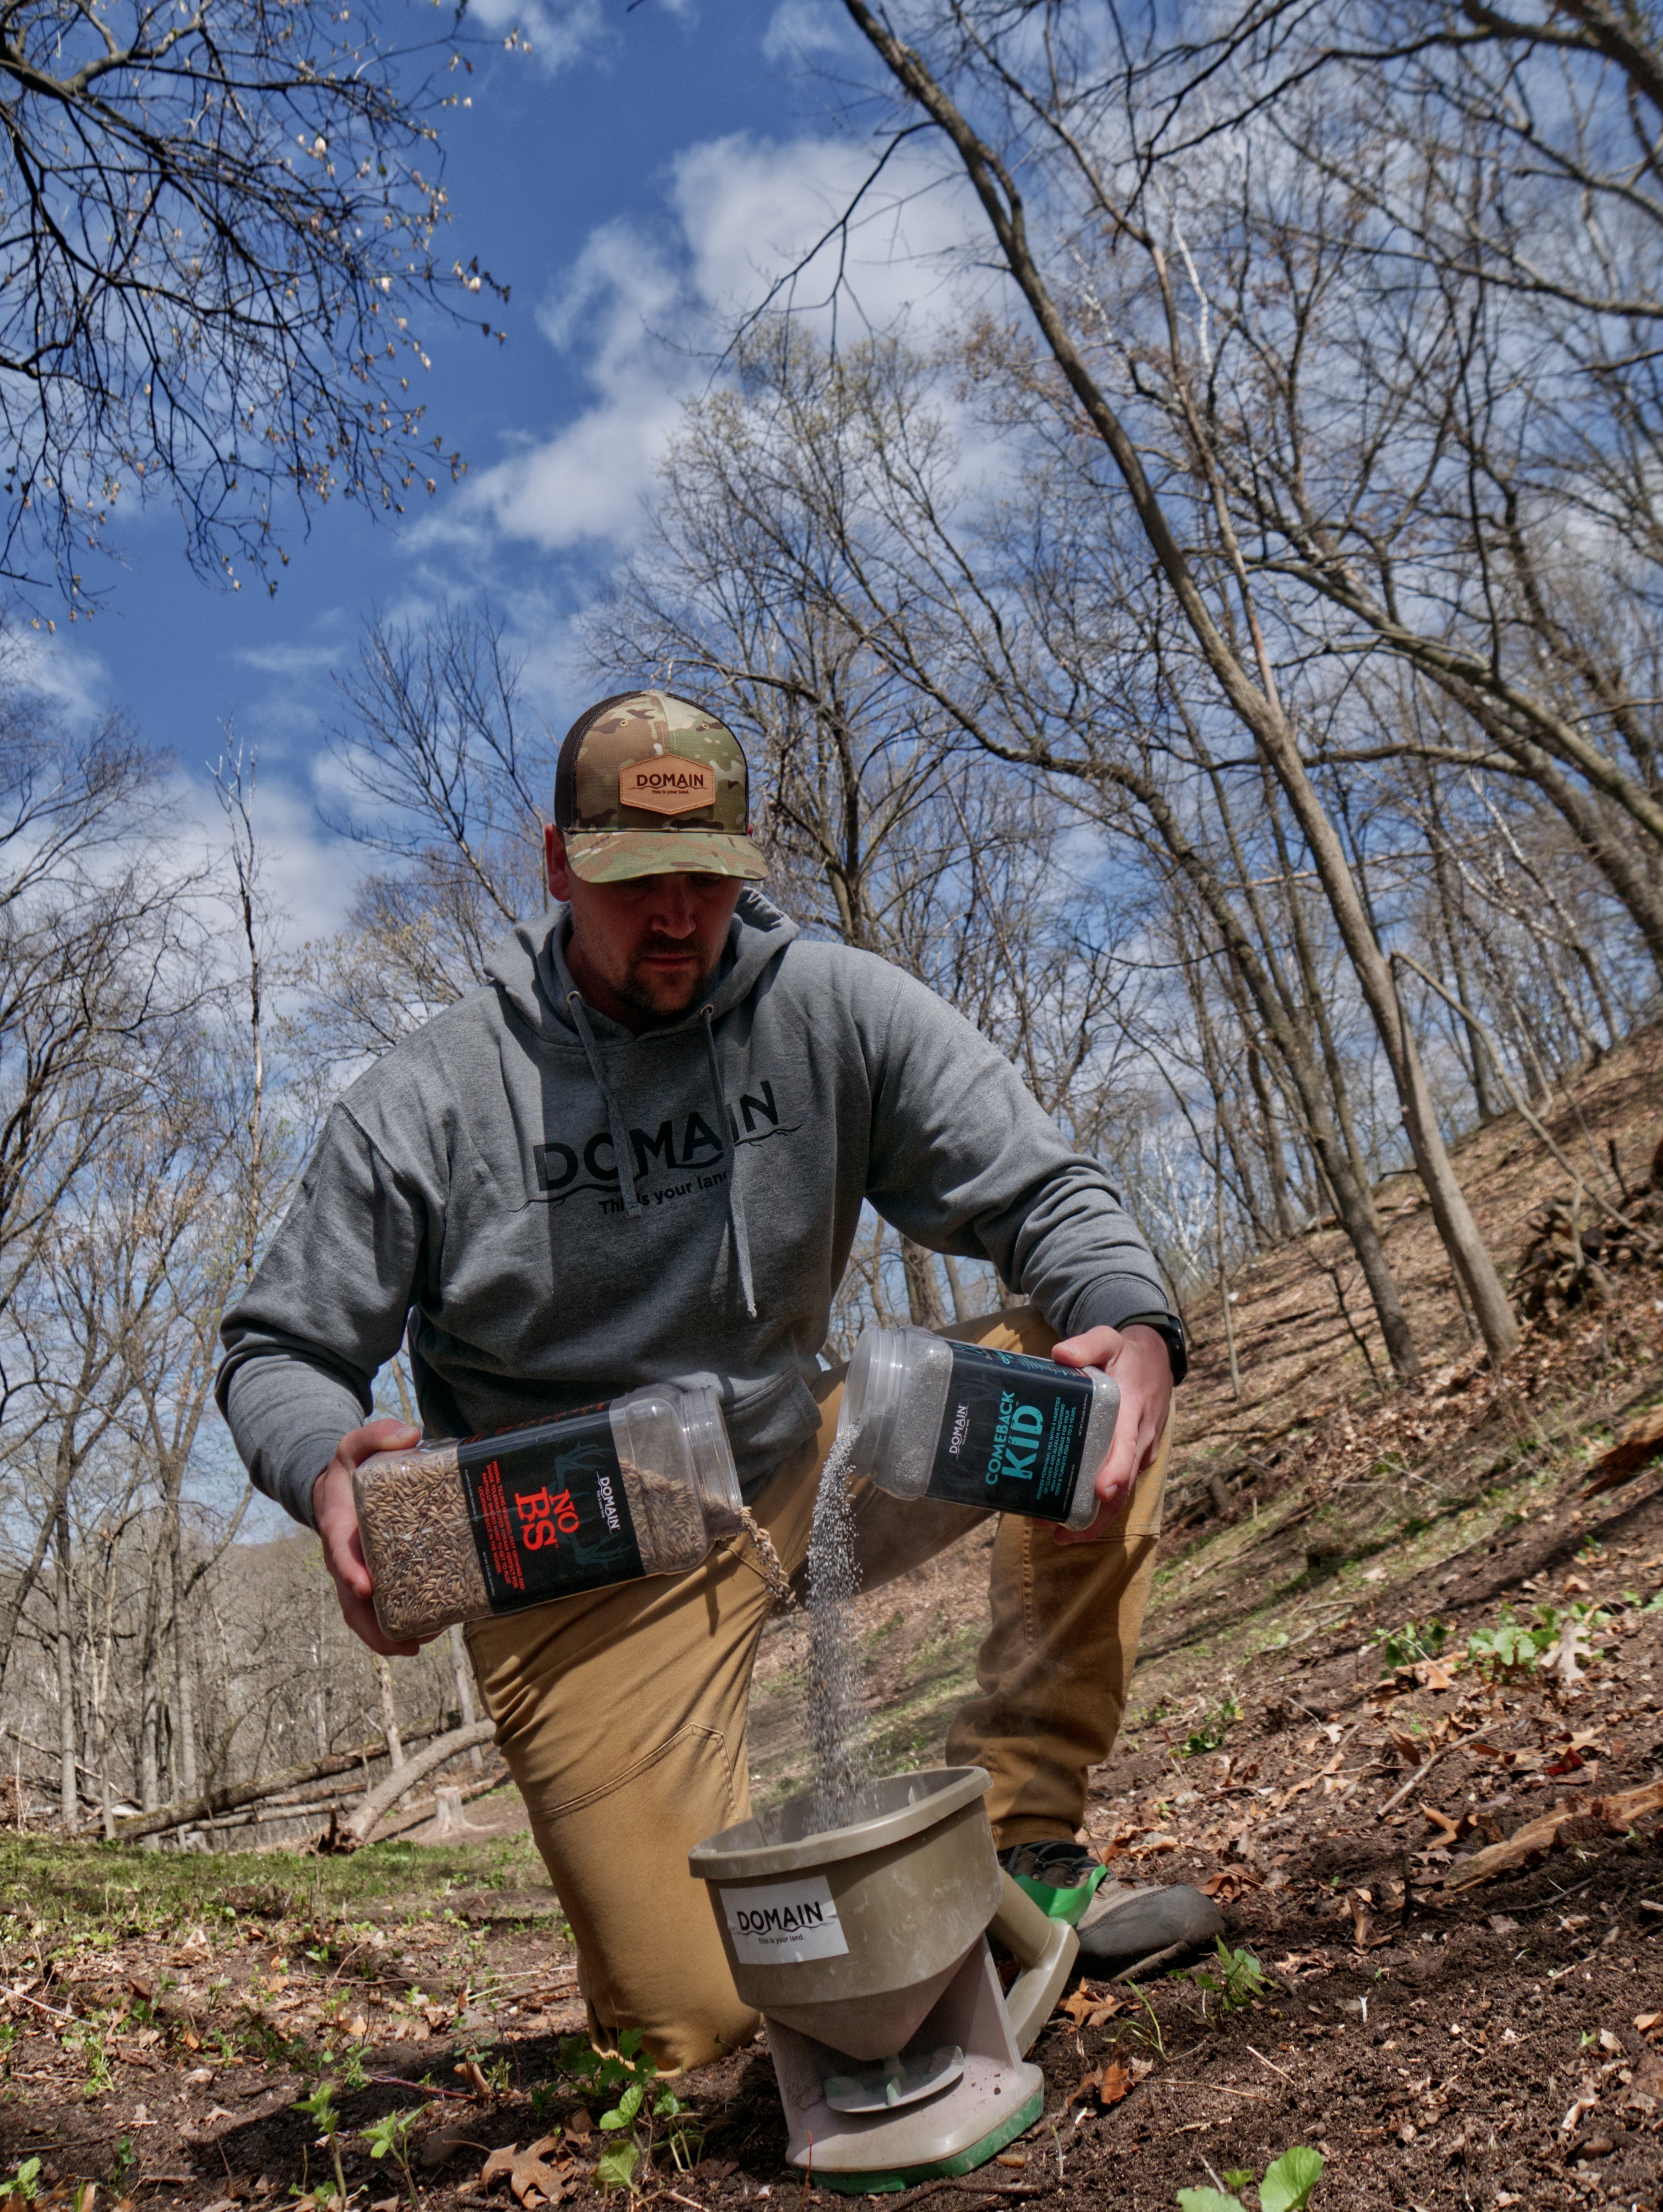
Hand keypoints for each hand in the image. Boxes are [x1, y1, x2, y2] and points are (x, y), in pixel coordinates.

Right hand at [312, 1417, 423, 1655]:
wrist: (338, 1490)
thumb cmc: (349, 1470)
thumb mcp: (354, 1445)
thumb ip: (376, 1434)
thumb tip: (411, 1434)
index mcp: (339, 1527)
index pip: (340, 1552)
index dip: (350, 1572)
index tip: (364, 1586)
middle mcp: (346, 1559)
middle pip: (351, 1603)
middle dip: (373, 1627)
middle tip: (406, 1643)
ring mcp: (359, 1575)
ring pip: (366, 1615)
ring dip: (390, 1634)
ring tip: (425, 1641)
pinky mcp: (376, 1581)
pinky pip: (383, 1609)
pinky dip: (400, 1624)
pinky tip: (431, 1629)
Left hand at [1049, 1323, 1172, 1543]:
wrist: (1156, 1357)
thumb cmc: (1125, 1352)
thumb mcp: (1107, 1339)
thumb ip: (1086, 1345)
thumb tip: (1060, 1354)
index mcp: (1132, 1410)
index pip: (1127, 1446)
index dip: (1115, 1471)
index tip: (1101, 1491)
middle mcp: (1140, 1437)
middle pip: (1123, 1485)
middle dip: (1096, 1515)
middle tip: (1060, 1533)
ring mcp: (1141, 1450)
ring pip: (1123, 1492)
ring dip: (1095, 1517)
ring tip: (1058, 1532)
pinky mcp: (1137, 1456)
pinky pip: (1121, 1484)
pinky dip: (1100, 1504)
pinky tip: (1071, 1513)